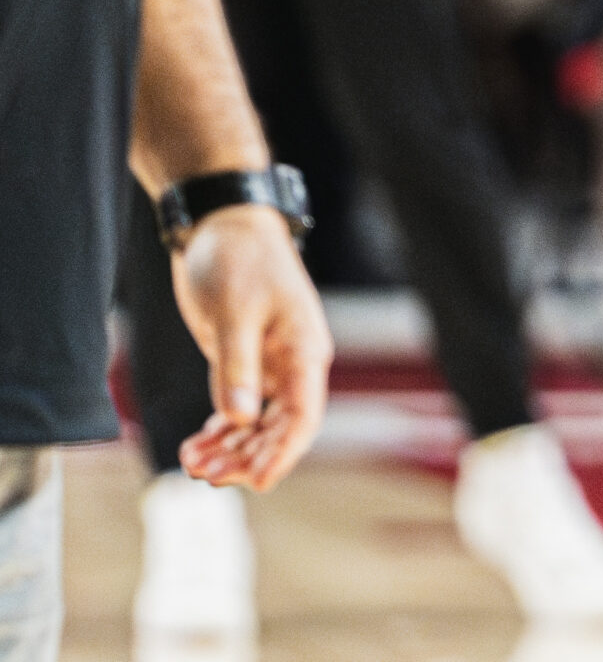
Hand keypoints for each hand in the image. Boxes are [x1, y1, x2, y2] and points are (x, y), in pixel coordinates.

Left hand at [168, 206, 331, 491]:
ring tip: (191, 465)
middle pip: (279, 428)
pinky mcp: (244, 363)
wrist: (224, 227)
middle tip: (206, 476)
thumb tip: (238, 418)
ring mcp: (269, 366)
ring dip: (228, 449)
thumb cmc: (240, 261)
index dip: (283, 452)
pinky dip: (217, 432)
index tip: (257, 482)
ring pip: (256, 424)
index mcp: (305, 351)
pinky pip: (236, 410)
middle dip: (246, 456)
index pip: (303, 415)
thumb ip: (237, 367)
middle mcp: (293, 365)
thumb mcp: (235, 313)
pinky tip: (193, 447)